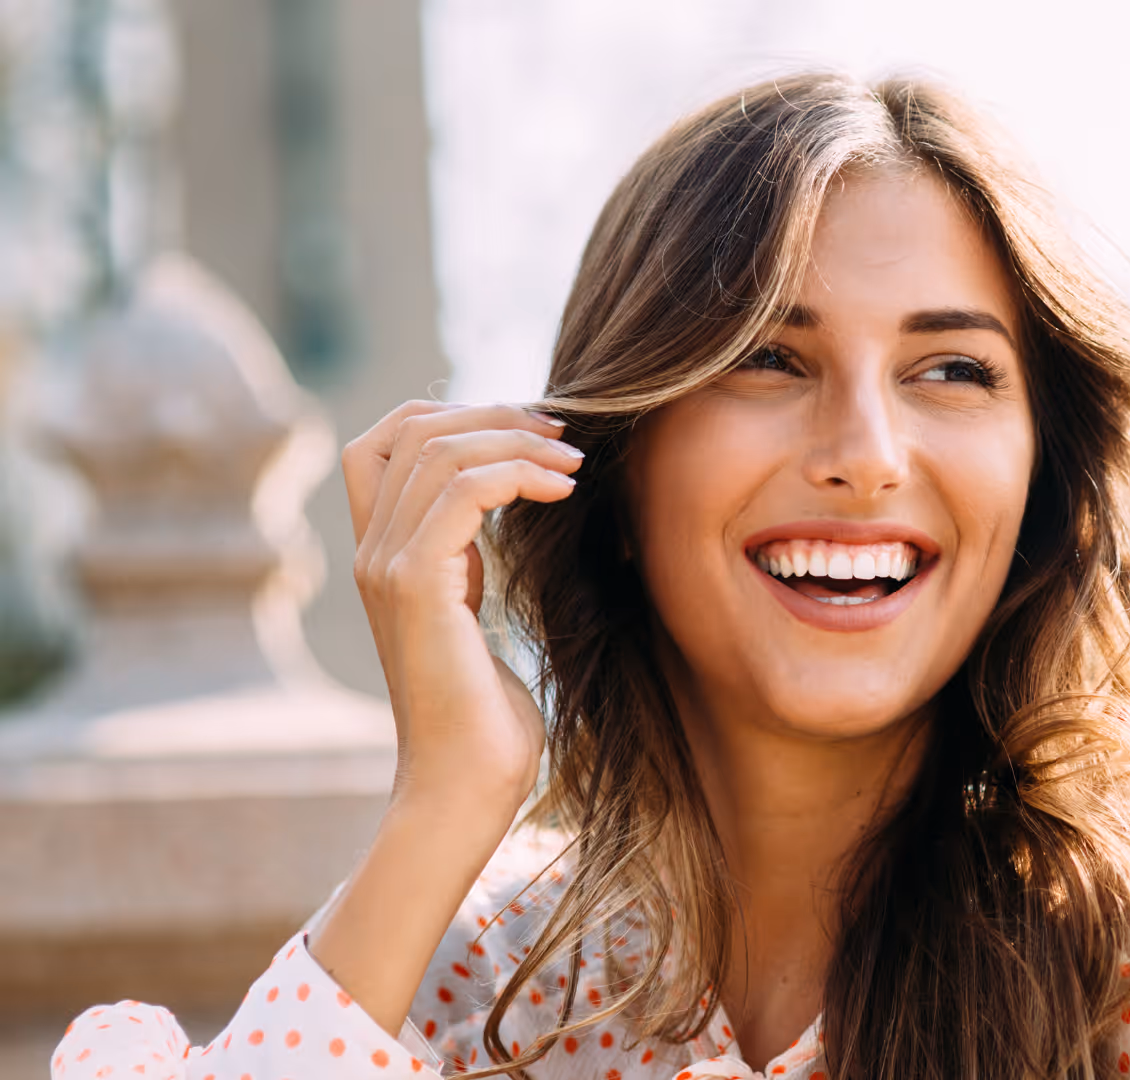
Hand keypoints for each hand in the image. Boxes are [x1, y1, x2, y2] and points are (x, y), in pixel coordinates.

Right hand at [342, 401, 581, 814]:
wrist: (465, 788)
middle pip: (410, 428)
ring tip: (575, 461)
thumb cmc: (485, 720)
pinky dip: (517, 473)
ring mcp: (386, 566)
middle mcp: (372, 552)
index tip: (532, 430)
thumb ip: (469, 563)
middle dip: (494, 413)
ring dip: (517, 439)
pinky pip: (462, 491)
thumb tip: (510, 507)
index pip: (384, 439)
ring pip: (438, 449)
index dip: (454, 413)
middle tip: (564, 432)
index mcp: (383, 554)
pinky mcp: (415, 586)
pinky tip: (564, 489)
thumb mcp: (474, 616)